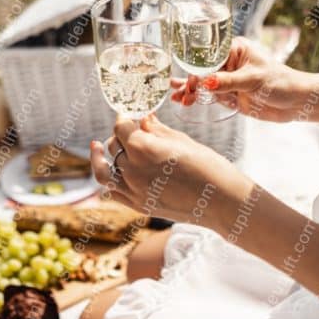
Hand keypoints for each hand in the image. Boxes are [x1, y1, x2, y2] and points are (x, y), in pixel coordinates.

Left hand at [89, 114, 248, 225]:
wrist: (222, 202)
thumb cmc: (208, 166)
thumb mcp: (181, 141)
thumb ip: (156, 130)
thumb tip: (143, 118)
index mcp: (142, 148)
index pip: (121, 126)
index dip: (125, 116)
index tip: (129, 113)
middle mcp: (132, 169)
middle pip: (113, 145)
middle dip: (121, 134)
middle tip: (131, 129)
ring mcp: (133, 190)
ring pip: (104, 170)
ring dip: (100, 157)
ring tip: (96, 147)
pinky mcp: (139, 205)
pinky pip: (113, 192)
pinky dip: (109, 180)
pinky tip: (111, 171)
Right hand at [171, 36, 318, 122]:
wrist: (295, 103)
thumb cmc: (280, 83)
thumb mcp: (252, 80)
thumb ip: (227, 82)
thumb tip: (205, 83)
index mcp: (235, 49)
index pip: (209, 57)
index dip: (195, 67)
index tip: (186, 78)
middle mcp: (229, 63)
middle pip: (203, 70)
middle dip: (190, 80)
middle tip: (178, 90)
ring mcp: (229, 79)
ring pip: (204, 84)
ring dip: (191, 90)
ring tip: (176, 97)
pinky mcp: (230, 94)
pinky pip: (210, 95)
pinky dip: (198, 98)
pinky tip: (184, 100)